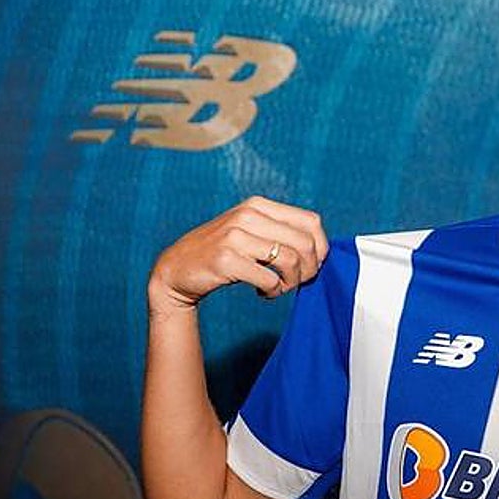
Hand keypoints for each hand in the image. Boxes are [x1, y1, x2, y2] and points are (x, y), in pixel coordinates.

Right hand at [148, 196, 327, 314]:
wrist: (177, 268)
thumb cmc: (223, 252)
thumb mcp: (250, 230)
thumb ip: (280, 231)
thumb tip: (321, 249)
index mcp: (258, 205)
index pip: (311, 221)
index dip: (321, 247)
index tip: (314, 264)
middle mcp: (248, 215)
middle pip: (305, 243)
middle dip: (310, 269)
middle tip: (298, 281)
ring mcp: (235, 236)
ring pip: (290, 260)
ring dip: (292, 282)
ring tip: (280, 288)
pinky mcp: (226, 260)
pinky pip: (269, 279)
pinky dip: (274, 292)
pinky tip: (264, 293)